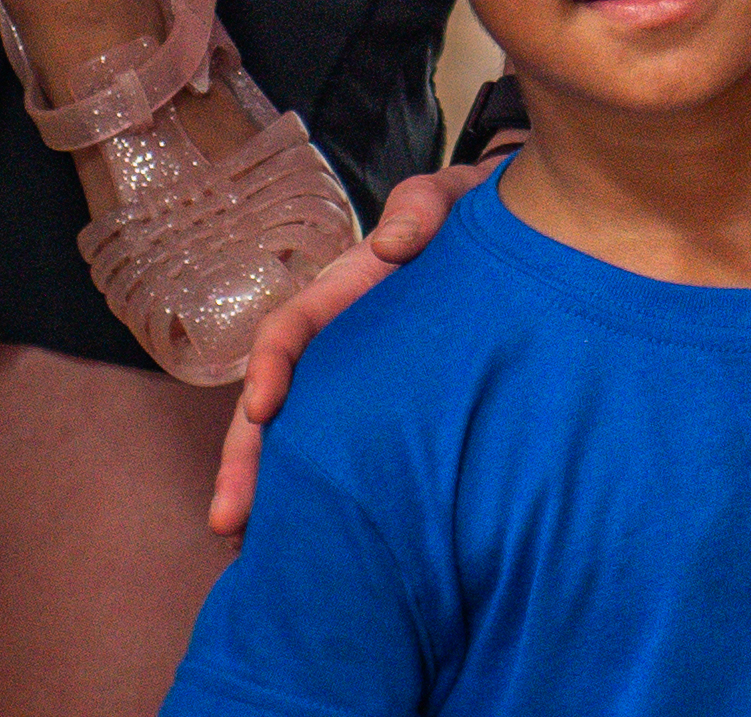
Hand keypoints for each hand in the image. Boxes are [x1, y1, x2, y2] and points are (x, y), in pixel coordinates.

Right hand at [210, 161, 486, 538]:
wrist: (522, 240)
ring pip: (298, 442)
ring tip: (248, 552)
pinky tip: (309, 548)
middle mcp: (336, 348)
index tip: (263, 409)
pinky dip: (320, 499)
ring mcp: (356, 387)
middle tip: (229, 518)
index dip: (268, 365)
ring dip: (269, 493)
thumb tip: (395, 242)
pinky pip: (345, 459)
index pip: (289, 330)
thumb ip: (424, 207)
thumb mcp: (452, 199)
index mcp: (341, 295)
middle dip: (245, 460)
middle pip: (275, 406)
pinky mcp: (387, 419)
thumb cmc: (476, 216)